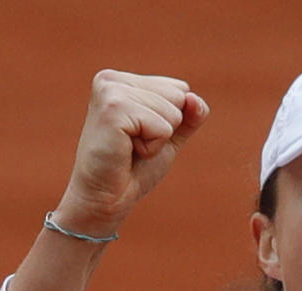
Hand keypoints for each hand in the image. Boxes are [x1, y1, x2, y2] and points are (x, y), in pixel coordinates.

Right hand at [52, 70, 208, 235]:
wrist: (106, 199)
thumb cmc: (133, 169)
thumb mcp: (168, 137)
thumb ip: (189, 116)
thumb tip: (195, 98)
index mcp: (122, 80)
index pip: (180, 89)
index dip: (170, 122)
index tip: (139, 137)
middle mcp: (112, 79)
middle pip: (179, 96)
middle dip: (165, 129)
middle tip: (133, 145)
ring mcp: (110, 91)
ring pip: (173, 111)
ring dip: (158, 140)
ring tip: (128, 149)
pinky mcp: (113, 109)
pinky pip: (162, 127)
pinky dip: (152, 147)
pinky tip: (126, 152)